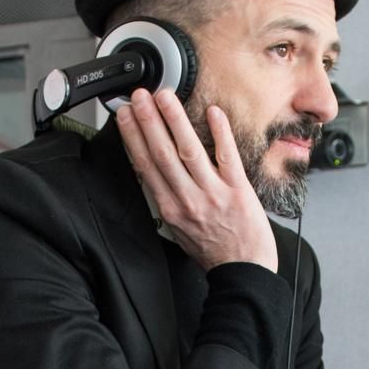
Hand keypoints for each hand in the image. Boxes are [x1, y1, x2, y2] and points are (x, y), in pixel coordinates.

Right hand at [116, 88, 277, 273]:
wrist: (243, 272)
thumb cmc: (213, 252)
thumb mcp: (180, 231)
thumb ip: (168, 202)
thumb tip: (155, 178)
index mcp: (171, 209)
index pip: (146, 166)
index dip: (133, 137)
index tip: (125, 115)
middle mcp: (188, 199)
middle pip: (162, 153)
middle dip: (148, 121)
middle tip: (139, 96)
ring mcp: (213, 194)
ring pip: (189, 151)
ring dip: (175, 121)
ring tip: (165, 97)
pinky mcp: (238, 190)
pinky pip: (227, 156)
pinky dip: (219, 133)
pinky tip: (212, 112)